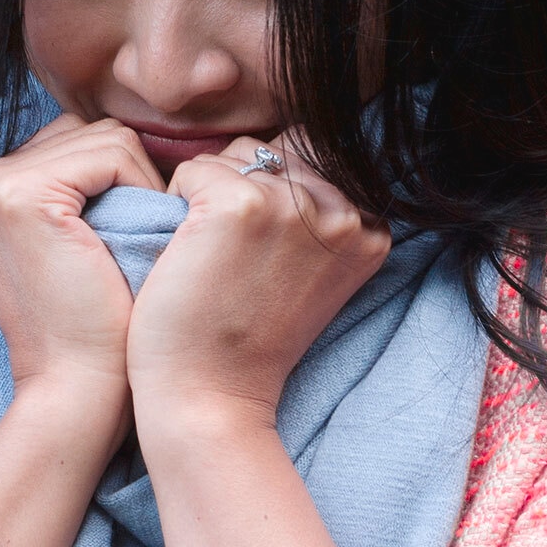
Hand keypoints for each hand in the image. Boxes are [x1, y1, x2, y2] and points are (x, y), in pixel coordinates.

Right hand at [0, 114, 163, 431]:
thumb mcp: (70, 237)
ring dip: (138, 182)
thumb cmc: (91, 321)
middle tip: (133, 234)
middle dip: (123, 173)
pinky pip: (114, 153)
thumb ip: (74, 183)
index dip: (112, 174)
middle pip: (81, 130)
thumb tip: (128, 130)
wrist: (77, 387)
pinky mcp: (21, 196)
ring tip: (134, 237)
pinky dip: (143, 187)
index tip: (126, 227)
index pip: (65, 139)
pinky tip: (136, 234)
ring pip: (103, 136)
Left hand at [126, 133, 390, 428]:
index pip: (311, 162)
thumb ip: (315, 213)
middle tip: (228, 257)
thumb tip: (285, 148)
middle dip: (239, 188)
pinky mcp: (241, 205)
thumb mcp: (312, 272)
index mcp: (371, 229)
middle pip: (273, 154)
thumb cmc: (248, 337)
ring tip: (210, 253)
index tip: (258, 257)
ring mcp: (293, 206)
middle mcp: (343, 211)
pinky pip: (193, 169)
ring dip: (209, 192)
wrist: (213, 398)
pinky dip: (175, 201)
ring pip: (234, 156)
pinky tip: (186, 252)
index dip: (269, 199)